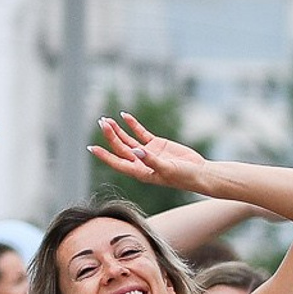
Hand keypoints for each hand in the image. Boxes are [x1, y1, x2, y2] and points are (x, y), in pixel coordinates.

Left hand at [90, 112, 215, 194]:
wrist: (200, 172)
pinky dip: (133, 125)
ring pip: (127, 139)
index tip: (92, 148)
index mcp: (140, 172)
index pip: (118, 162)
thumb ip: (150, 160)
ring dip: (117, 130)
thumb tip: (135, 150)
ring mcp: (147, 152)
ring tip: (106, 120)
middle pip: (120, 147)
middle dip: (110, 135)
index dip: (105, 155)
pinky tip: (124, 116)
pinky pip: (141, 133)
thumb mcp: (167, 169)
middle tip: (102, 123)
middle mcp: (140, 162)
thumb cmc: (184, 177)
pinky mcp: (156, 144)